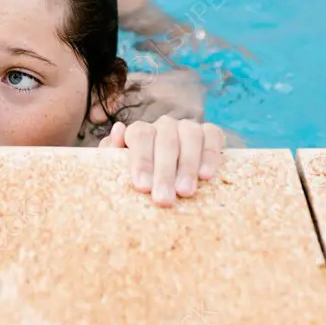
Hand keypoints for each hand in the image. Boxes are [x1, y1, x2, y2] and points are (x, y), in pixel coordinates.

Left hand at [98, 116, 224, 206]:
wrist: (171, 180)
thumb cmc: (143, 177)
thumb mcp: (121, 168)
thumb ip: (112, 151)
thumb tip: (118, 130)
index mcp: (140, 131)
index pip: (140, 136)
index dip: (141, 160)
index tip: (142, 187)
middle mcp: (164, 125)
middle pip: (165, 140)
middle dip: (164, 172)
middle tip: (163, 199)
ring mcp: (188, 127)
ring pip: (190, 136)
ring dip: (187, 165)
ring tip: (185, 191)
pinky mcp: (210, 133)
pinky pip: (212, 135)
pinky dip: (210, 154)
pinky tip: (206, 175)